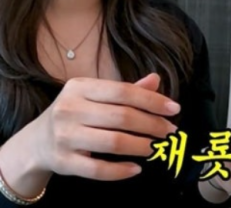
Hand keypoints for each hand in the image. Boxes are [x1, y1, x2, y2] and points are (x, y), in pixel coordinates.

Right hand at [27, 74, 179, 179]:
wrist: (35, 143)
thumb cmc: (75, 114)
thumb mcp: (94, 96)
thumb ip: (126, 90)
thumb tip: (156, 79)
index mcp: (79, 87)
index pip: (123, 92)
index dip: (152, 100)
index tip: (175, 109)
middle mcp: (69, 109)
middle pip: (122, 117)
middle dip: (152, 124)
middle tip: (170, 131)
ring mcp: (64, 137)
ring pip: (113, 142)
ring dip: (141, 146)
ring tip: (156, 147)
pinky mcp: (63, 162)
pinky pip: (98, 169)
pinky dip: (120, 171)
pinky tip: (136, 168)